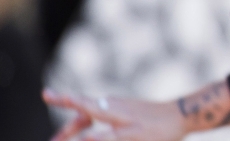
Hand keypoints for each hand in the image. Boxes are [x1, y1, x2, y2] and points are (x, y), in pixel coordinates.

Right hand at [43, 90, 184, 140]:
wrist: (182, 116)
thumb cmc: (158, 129)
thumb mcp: (131, 138)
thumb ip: (105, 139)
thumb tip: (81, 138)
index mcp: (111, 110)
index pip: (81, 104)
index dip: (63, 100)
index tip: (45, 94)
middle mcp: (113, 105)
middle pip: (83, 115)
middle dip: (66, 129)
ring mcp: (120, 107)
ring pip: (92, 117)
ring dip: (79, 129)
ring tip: (67, 139)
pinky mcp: (127, 111)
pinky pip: (104, 119)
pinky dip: (94, 128)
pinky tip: (92, 134)